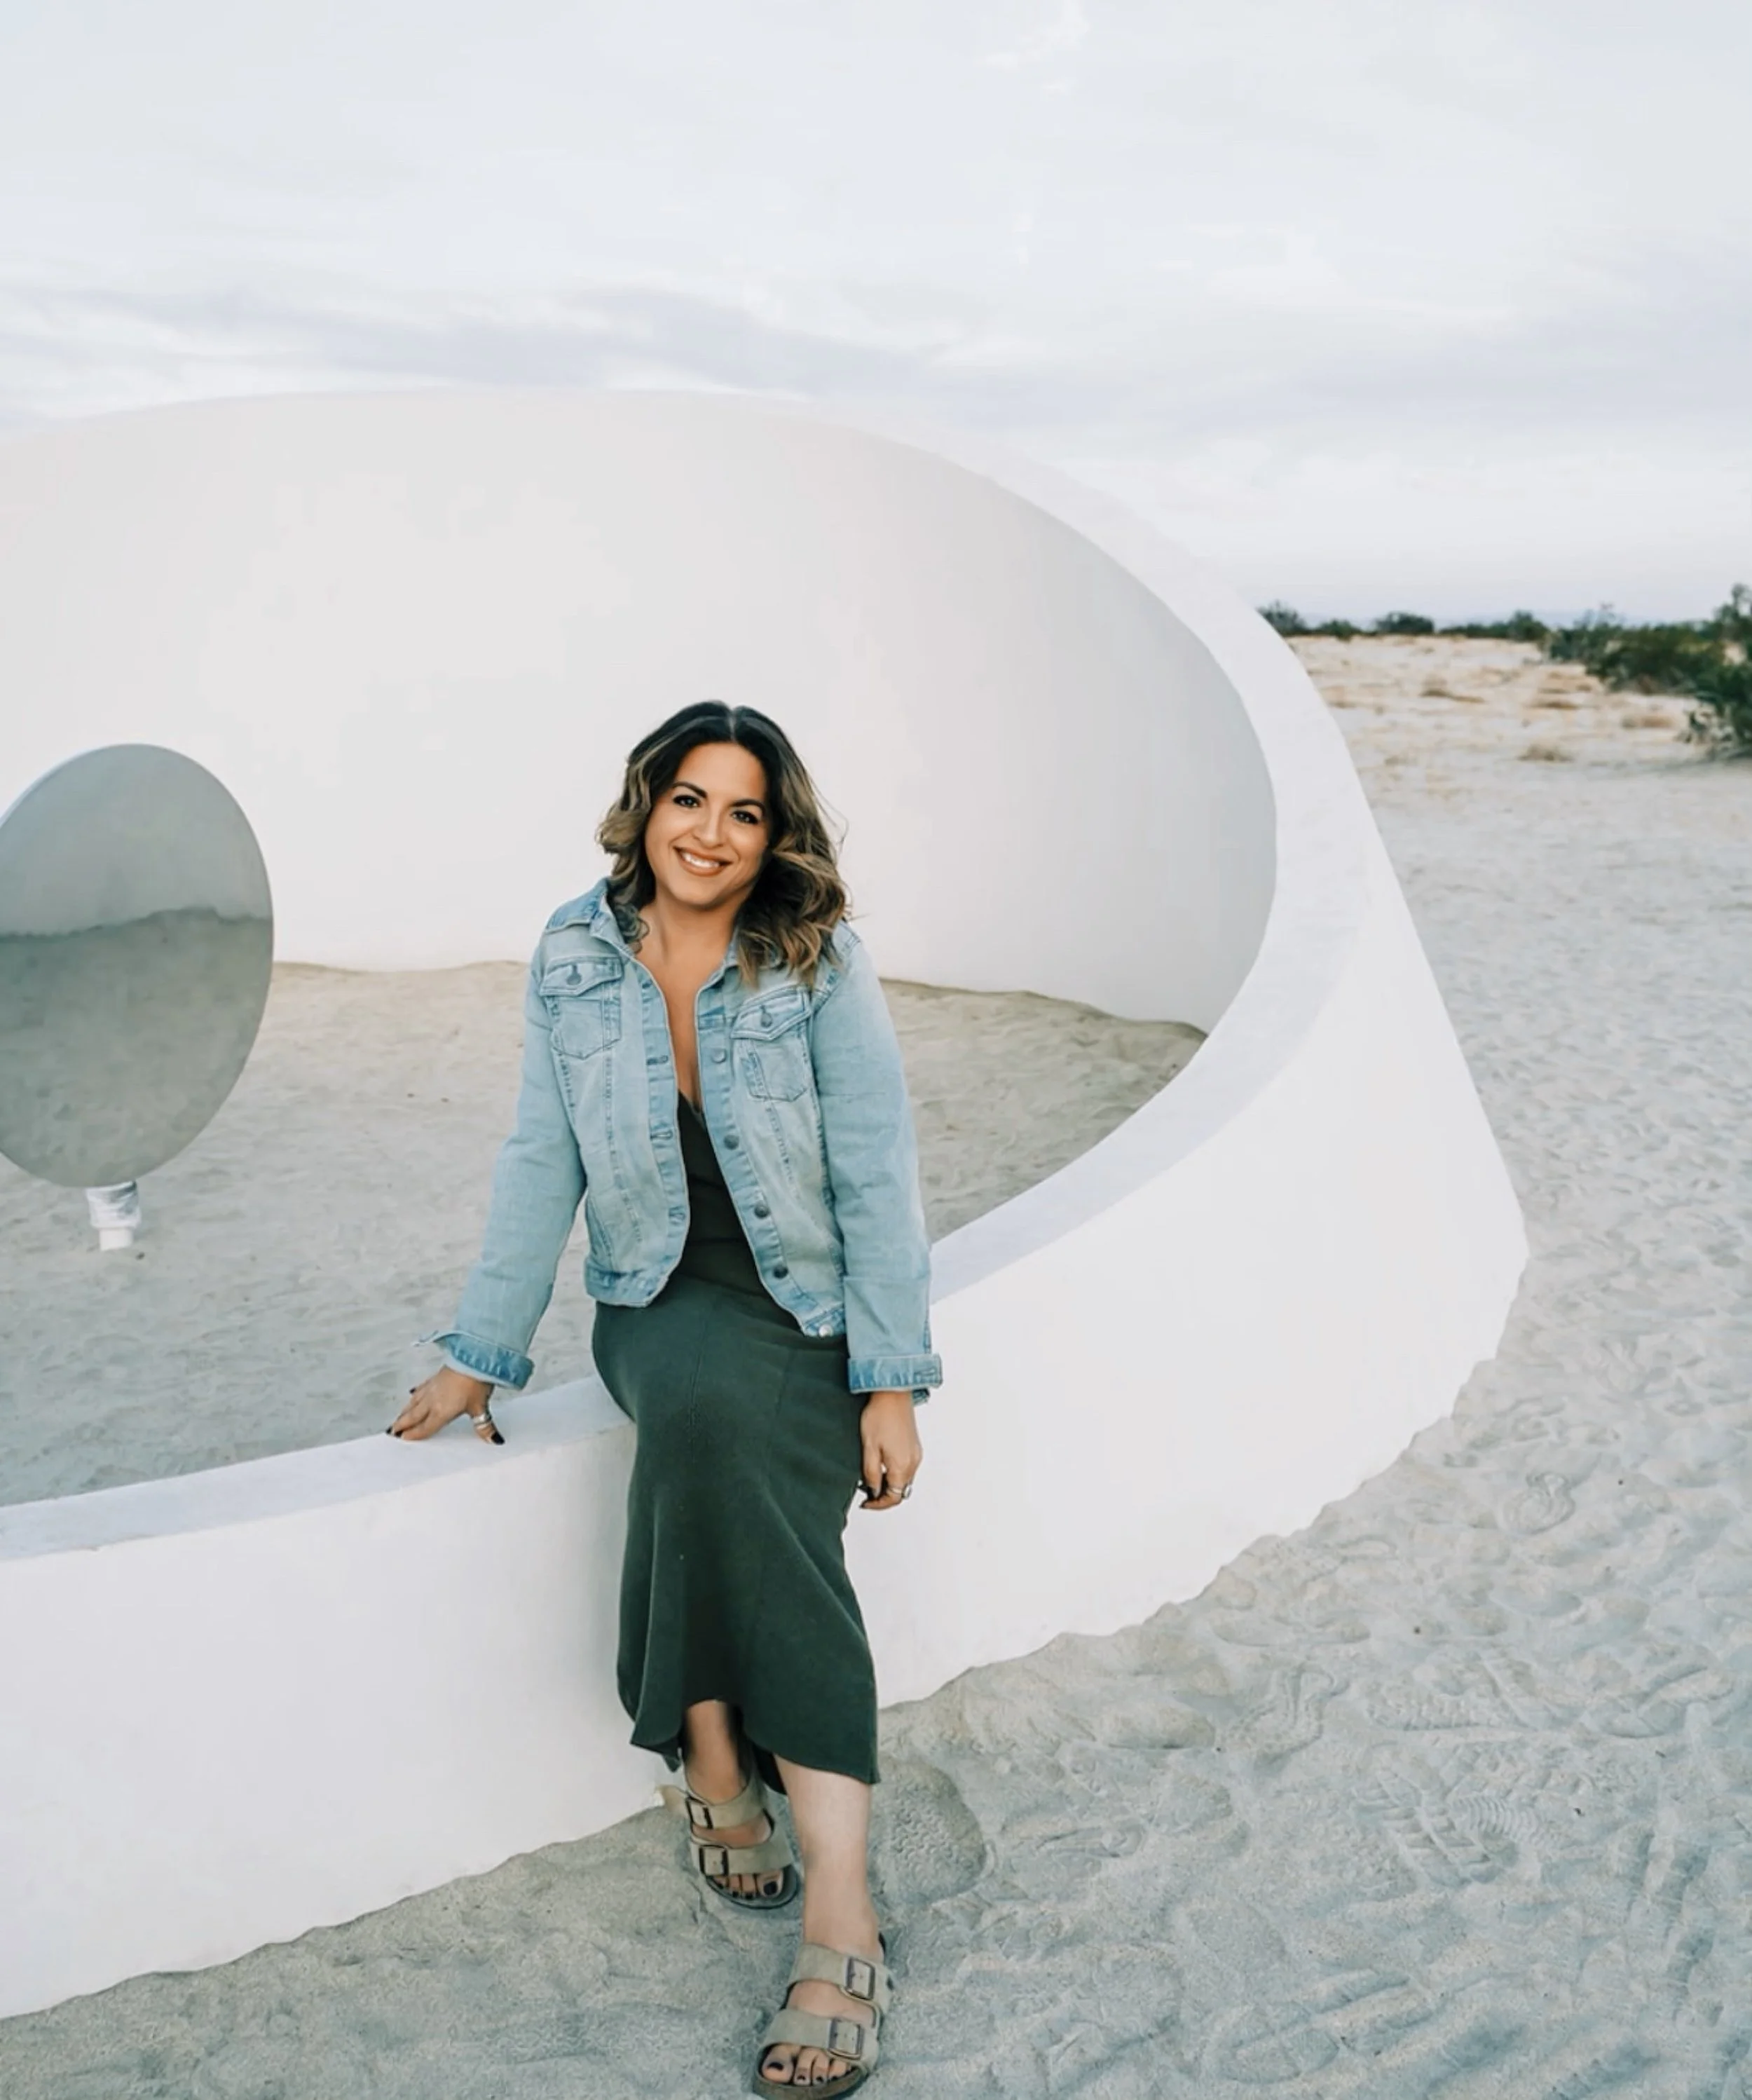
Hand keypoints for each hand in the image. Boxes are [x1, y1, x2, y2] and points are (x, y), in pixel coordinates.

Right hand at [390, 1366, 502, 1443]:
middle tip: (391, 1431)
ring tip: (399, 1417)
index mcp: (440, 1412)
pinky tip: (413, 1393)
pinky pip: (421, 1388)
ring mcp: (432, 1387)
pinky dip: (415, 1394)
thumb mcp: (481, 1408)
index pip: (424, 1427)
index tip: (402, 1438)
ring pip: (414, 1402)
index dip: (413, 1434)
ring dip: (405, 1410)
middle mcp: (432, 1401)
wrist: (474, 1358)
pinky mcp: (436, 1376)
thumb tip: (494, 1440)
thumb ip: (485, 1426)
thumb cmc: (475, 1382)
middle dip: (402, 1423)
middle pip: (413, 1415)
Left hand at [858, 1389, 920, 1510]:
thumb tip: (872, 1490)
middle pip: (901, 1490)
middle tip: (867, 1492)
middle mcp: (913, 1462)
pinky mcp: (915, 1446)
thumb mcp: (869, 1448)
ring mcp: (916, 1453)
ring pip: (904, 1480)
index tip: (865, 1502)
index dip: (878, 1504)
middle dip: (884, 1495)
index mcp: (902, 1466)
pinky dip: (895, 1472)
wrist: (893, 1393)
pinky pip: (907, 1467)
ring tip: (872, 1476)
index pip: (893, 1497)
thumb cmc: (880, 1415)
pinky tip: (883, 1464)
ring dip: (890, 1483)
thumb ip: (871, 1473)